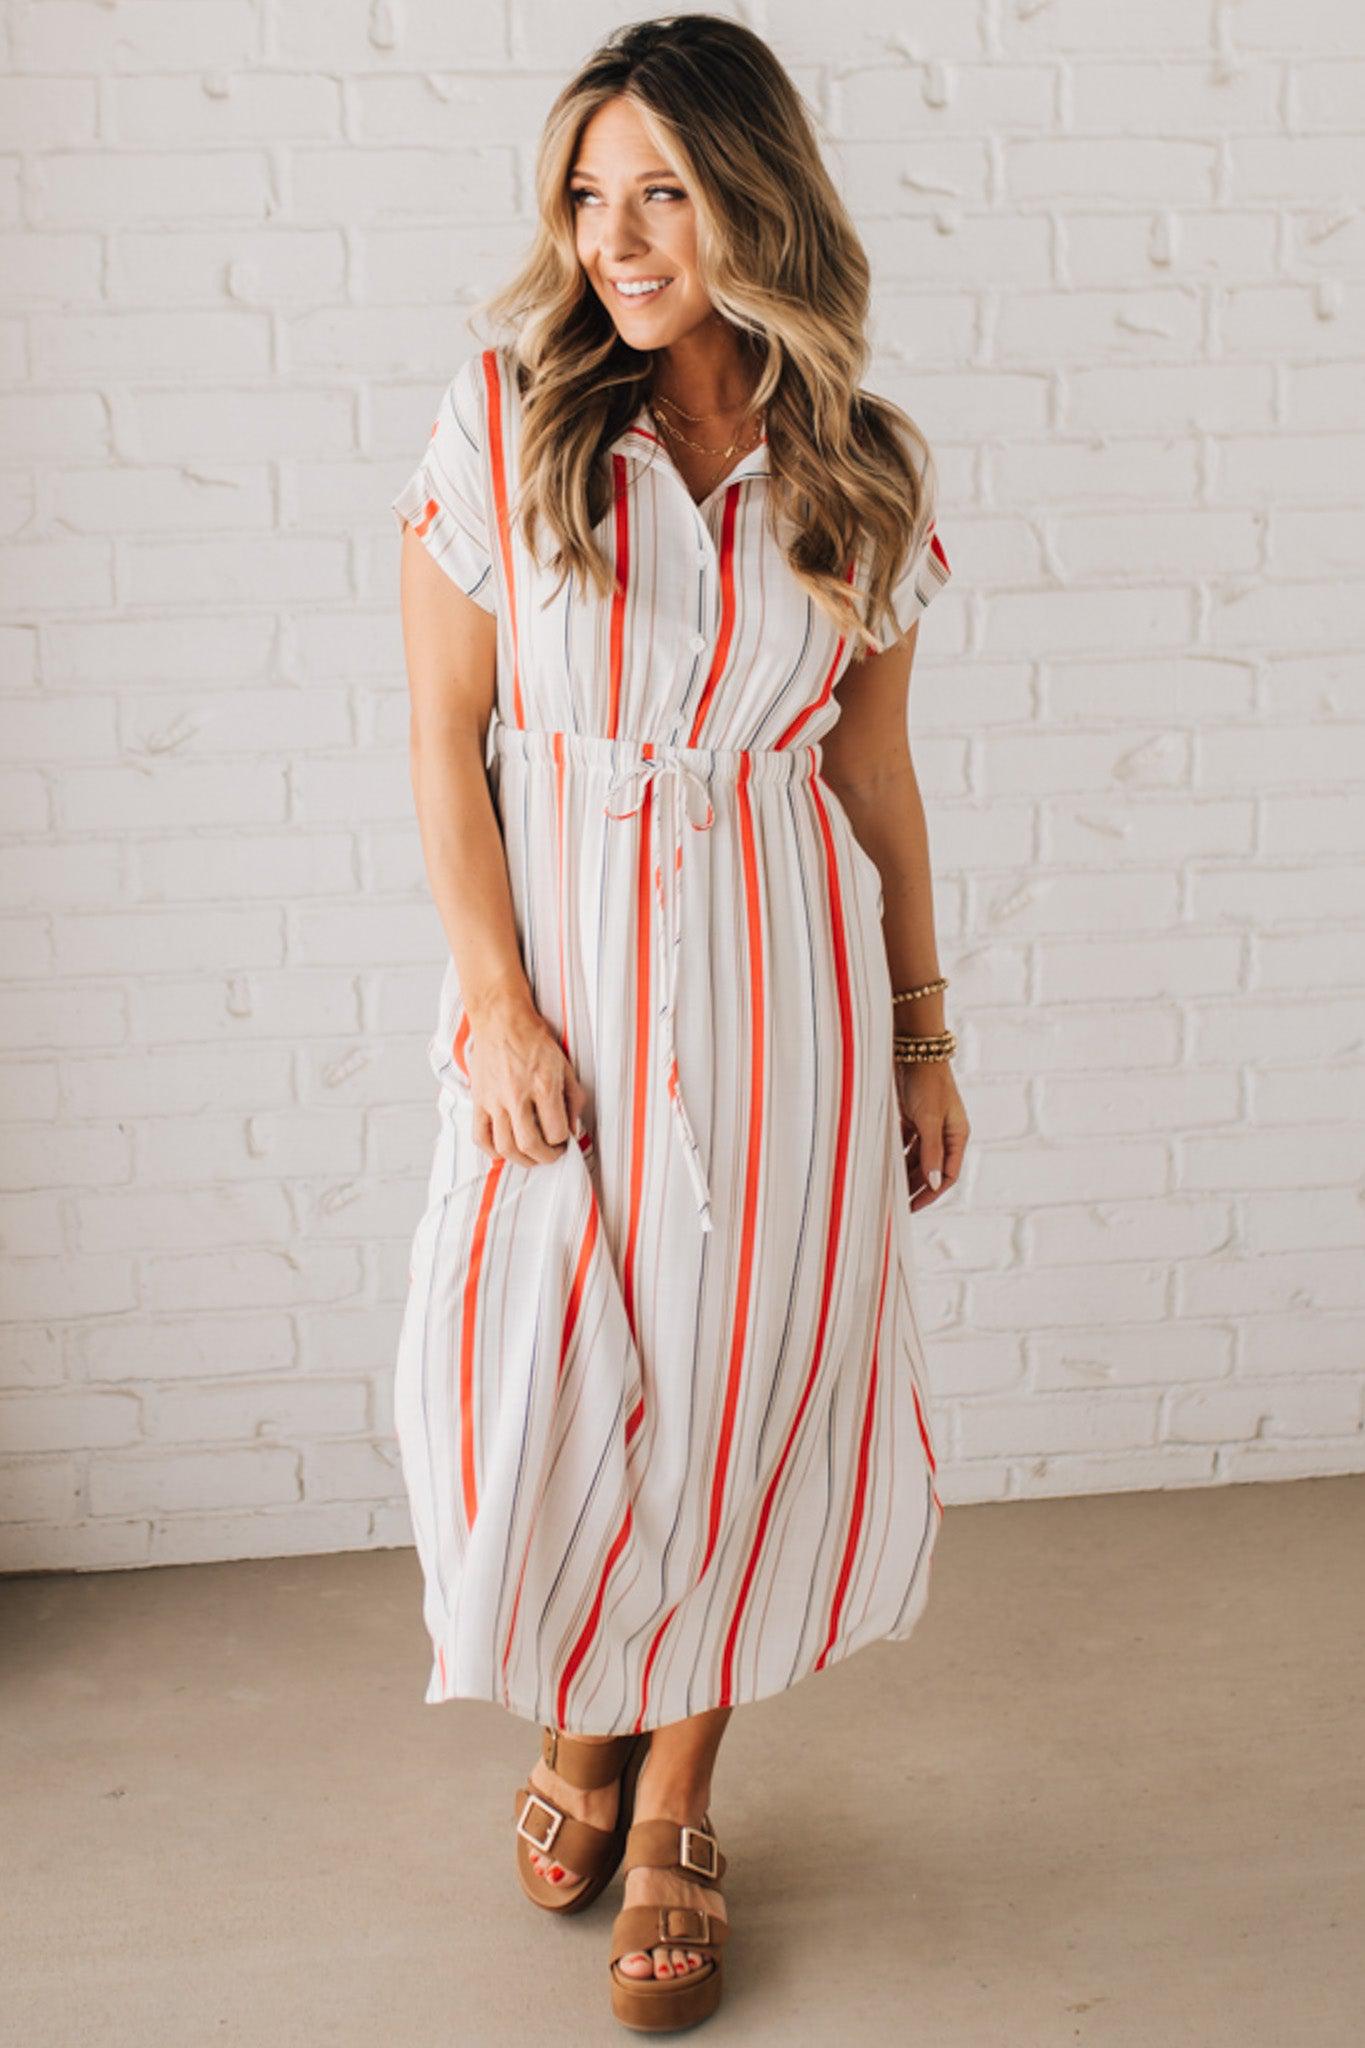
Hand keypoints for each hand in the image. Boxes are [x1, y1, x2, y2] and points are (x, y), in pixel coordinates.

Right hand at [465, 1000, 589, 1166]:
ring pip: (505, 1147)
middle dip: (545, 1158)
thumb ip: (573, 1098)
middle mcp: (517, 1096)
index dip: (563, 1142)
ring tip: (531, 1156)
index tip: (564, 1141)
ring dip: (521, 1160)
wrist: (501, 1020)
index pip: (556, 1132)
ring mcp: (494, 1100)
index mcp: (543, 1086)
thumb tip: (573, 1128)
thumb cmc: (534, 1040)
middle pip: (530, 1145)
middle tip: (551, 1155)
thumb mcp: (564, 1065)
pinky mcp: (478, 1100)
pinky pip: (480, 1136)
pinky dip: (492, 1151)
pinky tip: (504, 1150)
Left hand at [895, 1058, 968, 1212]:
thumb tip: (933, 1184)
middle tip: (895, 1204)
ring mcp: (928, 1125)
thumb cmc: (926, 1081)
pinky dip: (896, 1156)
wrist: (913, 1049)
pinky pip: (905, 1144)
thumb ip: (931, 1151)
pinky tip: (882, 1166)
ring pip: (916, 1158)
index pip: (947, 1175)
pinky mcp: (912, 1117)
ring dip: (904, 1173)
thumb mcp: (928, 1119)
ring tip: (886, 1188)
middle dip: (915, 1187)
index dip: (930, 1193)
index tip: (912, 1208)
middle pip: (930, 1169)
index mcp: (957, 1135)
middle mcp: (945, 1133)